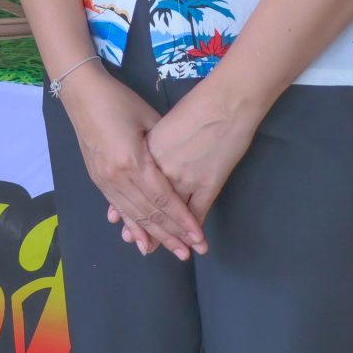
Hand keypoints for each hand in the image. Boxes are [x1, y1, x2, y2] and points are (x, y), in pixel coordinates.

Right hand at [58, 70, 205, 258]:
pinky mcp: (98, 179)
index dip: (182, 219)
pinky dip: (131, 226)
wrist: (81, 94)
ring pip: (134, 215)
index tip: (198, 236)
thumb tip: (177, 170)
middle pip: (150, 212)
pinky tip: (141, 242)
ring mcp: (105, 180)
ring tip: (173, 251)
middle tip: (190, 253)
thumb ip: (162, 148)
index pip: (163, 198)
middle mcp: (118, 177)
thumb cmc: (118, 100)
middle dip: (172, 234)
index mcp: (133, 161)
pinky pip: (119, 208)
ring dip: (155, 235)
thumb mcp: (148, 119)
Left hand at [132, 81, 259, 244]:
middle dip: (148, 231)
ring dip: (171, 234)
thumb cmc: (193, 106)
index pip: (134, 191)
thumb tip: (142, 165)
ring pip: (170, 213)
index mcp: (142, 154)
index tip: (127, 230)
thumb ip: (150, 146)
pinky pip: (196, 211)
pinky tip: (194, 239)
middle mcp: (157, 170)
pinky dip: (192, 227)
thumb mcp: (159, 123)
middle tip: (147, 250)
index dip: (130, 213)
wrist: (225, 101)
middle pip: (149, 207)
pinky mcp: (207, 183)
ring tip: (172, 250)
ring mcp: (182, 178)